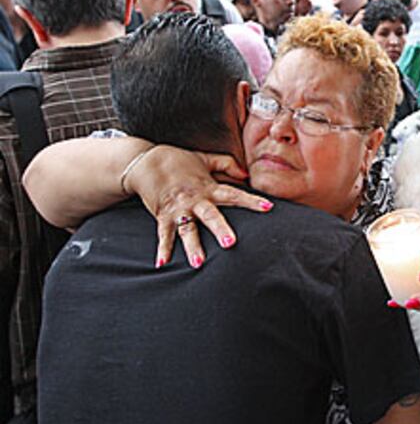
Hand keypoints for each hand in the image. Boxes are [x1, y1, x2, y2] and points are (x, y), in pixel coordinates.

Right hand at [125, 146, 273, 268]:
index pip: (235, 194)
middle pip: (210, 216)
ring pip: (187, 230)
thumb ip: (227, 165)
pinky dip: (163, 249)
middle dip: (220, 229)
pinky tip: (162, 263)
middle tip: (231, 243)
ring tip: (198, 263)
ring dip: (192, 246)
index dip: (252, 200)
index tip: (268, 207)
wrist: (146, 161)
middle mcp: (195, 200)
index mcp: (209, 188)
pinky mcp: (163, 215)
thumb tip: (247, 174)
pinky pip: (163, 234)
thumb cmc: (180, 161)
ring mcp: (179, 209)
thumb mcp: (206, 159)